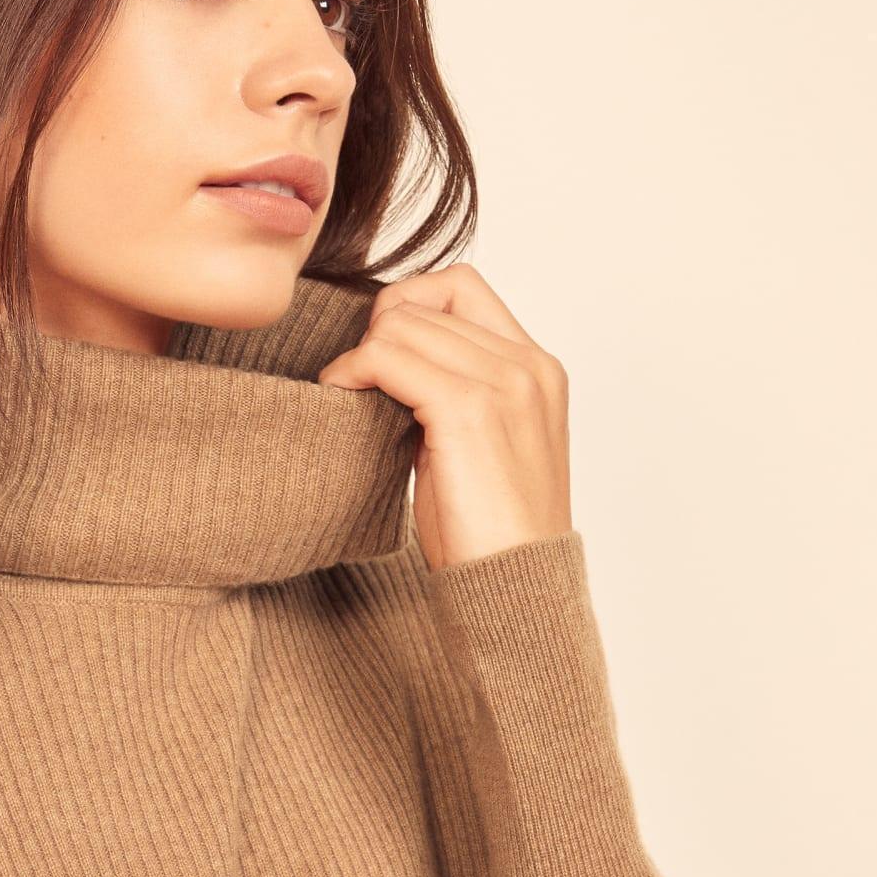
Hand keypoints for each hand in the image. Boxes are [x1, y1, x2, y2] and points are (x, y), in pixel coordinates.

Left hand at [316, 262, 572, 571]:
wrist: (515, 589)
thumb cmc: (489, 534)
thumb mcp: (478, 446)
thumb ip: (451, 393)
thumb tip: (385, 360)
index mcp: (539, 369)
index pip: (461, 287)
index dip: (408, 308)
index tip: (380, 356)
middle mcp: (529, 365)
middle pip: (426, 301)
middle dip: (377, 334)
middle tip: (355, 380)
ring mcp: (505, 384)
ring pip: (402, 325)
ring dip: (361, 354)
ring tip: (344, 394)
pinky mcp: (469, 410)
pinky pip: (387, 357)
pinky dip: (352, 371)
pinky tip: (338, 397)